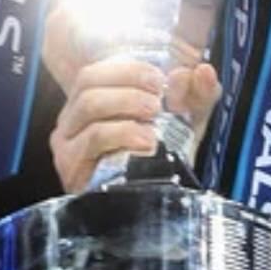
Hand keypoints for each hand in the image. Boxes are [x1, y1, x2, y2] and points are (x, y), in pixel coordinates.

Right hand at [45, 8, 221, 192]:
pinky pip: (93, 138)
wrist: (156, 202)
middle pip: (88, 81)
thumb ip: (197, 95)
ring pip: (89, 106)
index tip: (159, 77)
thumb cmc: (164, 156)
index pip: (98, 69)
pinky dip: (123, 133)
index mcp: (93, 100)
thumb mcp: (185, 121)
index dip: (127, 67)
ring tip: (154, 116)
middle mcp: (74, 118)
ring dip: (126, 103)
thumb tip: (202, 71)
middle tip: (158, 95)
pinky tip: (147, 141)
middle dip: (127, 81)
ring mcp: (68, 142)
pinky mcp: (71, 165)